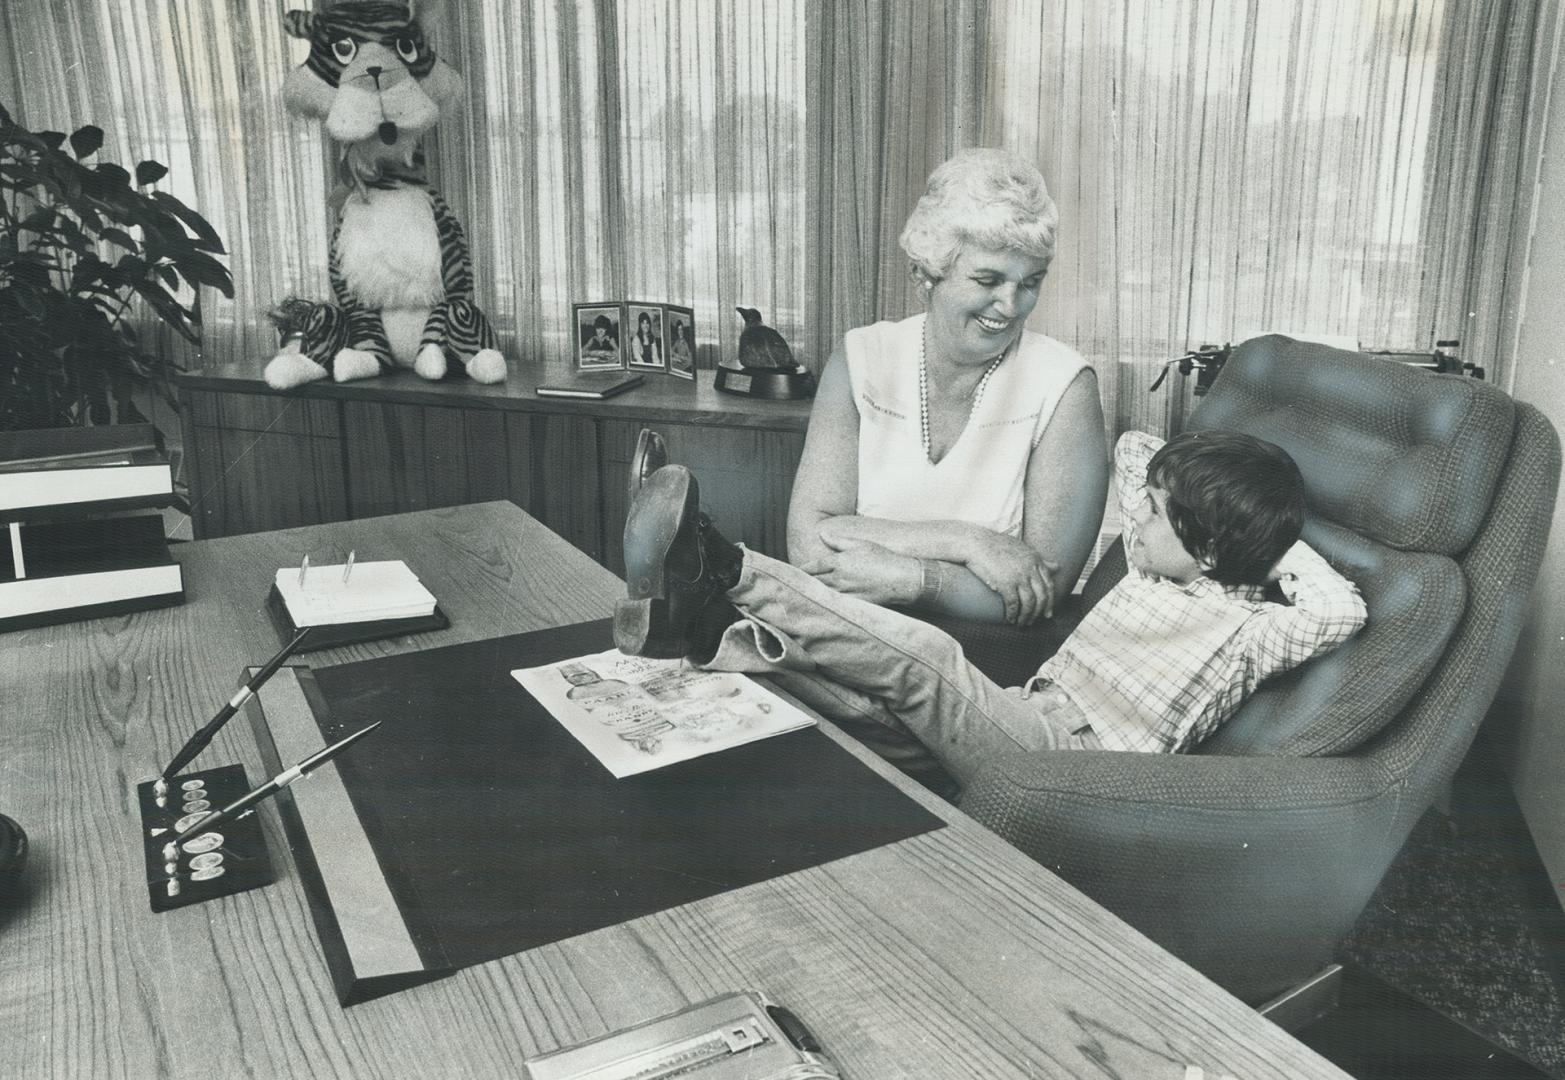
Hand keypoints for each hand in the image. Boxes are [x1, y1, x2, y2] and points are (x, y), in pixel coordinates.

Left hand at [800, 541, 919, 605]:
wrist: (903, 579)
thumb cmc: (883, 558)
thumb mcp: (861, 544)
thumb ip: (839, 541)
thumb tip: (821, 533)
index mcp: (838, 561)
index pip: (811, 567)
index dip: (801, 571)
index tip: (793, 574)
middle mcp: (838, 578)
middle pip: (812, 583)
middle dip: (801, 584)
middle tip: (789, 588)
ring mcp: (845, 593)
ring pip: (820, 595)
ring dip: (811, 596)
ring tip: (800, 599)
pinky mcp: (852, 604)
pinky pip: (833, 606)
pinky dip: (825, 607)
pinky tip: (819, 609)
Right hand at [963, 534, 1057, 624]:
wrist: (975, 543)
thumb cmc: (996, 545)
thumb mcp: (1023, 549)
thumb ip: (1040, 560)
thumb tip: (1058, 566)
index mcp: (1035, 560)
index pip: (1049, 585)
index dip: (1049, 602)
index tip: (1047, 613)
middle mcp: (1030, 568)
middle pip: (1041, 596)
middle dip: (1039, 612)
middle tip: (1033, 622)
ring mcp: (1019, 576)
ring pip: (1029, 603)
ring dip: (1026, 616)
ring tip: (1021, 623)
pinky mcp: (1005, 583)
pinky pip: (1013, 604)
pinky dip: (1013, 614)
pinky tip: (1009, 619)